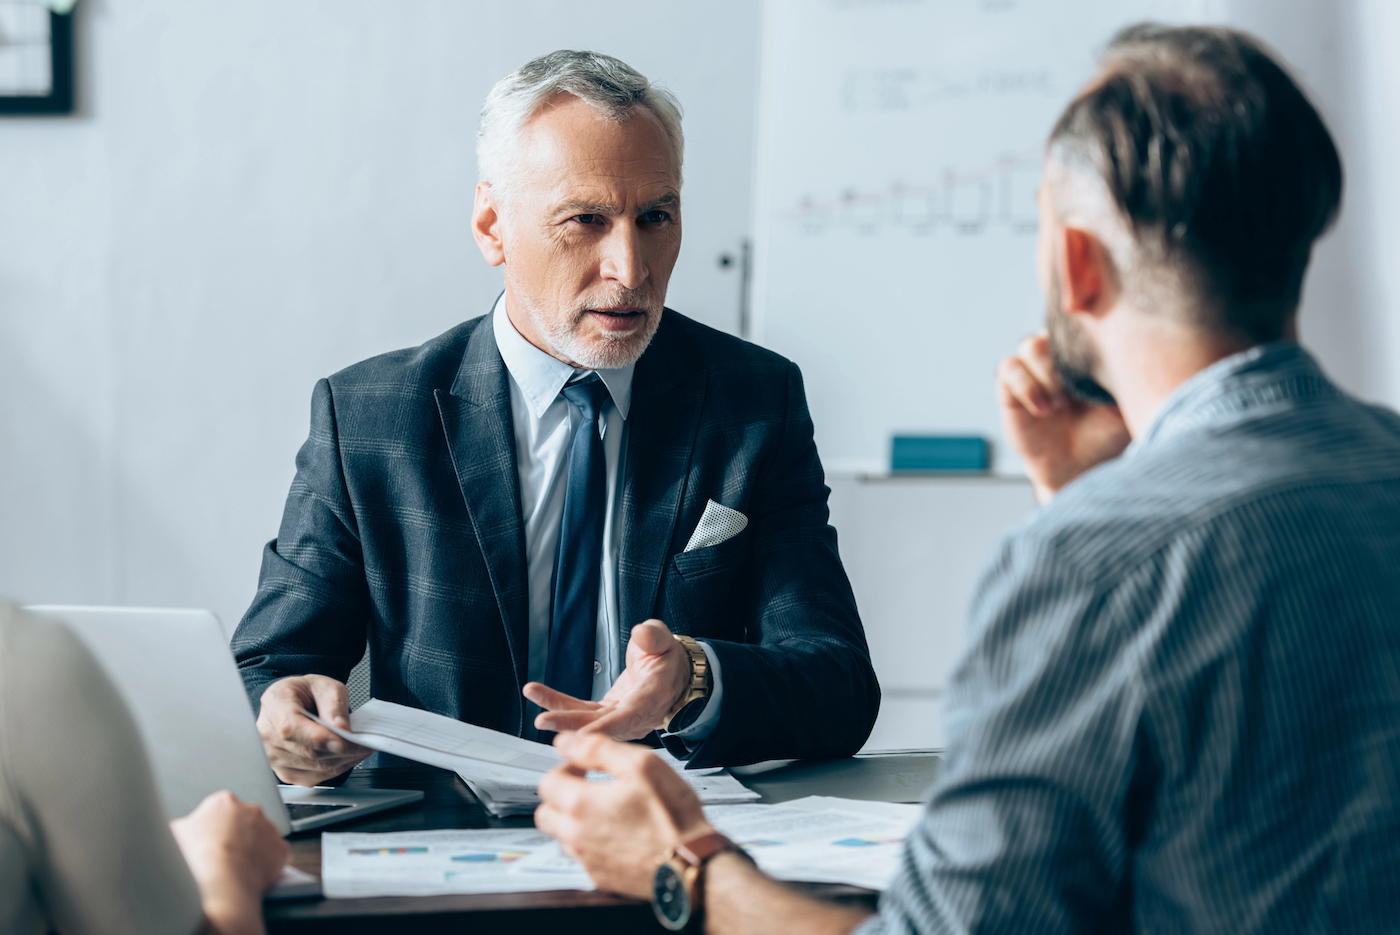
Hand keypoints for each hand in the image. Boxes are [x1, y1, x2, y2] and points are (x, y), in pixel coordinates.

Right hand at [170, 790, 288, 934]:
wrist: (221, 882)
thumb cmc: (196, 859)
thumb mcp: (173, 835)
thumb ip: (182, 825)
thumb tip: (179, 827)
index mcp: (224, 802)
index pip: (221, 809)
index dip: (214, 827)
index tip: (211, 840)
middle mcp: (251, 809)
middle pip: (243, 820)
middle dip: (236, 834)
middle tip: (223, 853)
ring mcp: (269, 828)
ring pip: (261, 836)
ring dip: (252, 847)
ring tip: (235, 866)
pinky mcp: (280, 848)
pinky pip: (274, 854)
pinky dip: (266, 862)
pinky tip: (251, 872)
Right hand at [255, 675, 372, 784]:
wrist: (292, 702)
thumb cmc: (305, 692)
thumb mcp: (325, 686)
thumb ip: (334, 705)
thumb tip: (341, 729)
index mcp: (275, 706)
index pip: (292, 730)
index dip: (320, 739)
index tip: (345, 741)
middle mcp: (268, 735)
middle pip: (308, 752)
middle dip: (343, 750)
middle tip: (367, 743)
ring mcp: (274, 758)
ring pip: (315, 767)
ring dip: (344, 760)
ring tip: (360, 748)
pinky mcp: (285, 772)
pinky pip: (315, 777)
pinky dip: (336, 768)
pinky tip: (347, 756)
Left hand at [523, 619, 690, 739]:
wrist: (672, 673)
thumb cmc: (667, 657)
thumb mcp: (664, 640)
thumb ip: (654, 636)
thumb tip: (641, 634)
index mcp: (654, 697)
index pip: (630, 716)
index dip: (606, 727)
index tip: (582, 735)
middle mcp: (637, 715)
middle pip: (602, 724)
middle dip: (571, 724)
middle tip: (543, 720)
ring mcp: (620, 717)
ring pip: (587, 720)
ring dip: (559, 716)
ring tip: (535, 709)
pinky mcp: (607, 714)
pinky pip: (580, 711)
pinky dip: (558, 705)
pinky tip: (537, 694)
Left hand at [535, 731, 710, 897]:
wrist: (691, 864)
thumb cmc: (672, 817)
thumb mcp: (641, 765)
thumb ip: (598, 749)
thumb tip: (567, 742)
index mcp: (580, 805)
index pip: (547, 782)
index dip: (566, 768)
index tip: (585, 767)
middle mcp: (576, 836)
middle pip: (546, 812)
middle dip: (562, 796)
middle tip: (588, 787)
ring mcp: (587, 860)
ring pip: (562, 836)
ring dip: (574, 820)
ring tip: (605, 810)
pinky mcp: (600, 877)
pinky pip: (582, 856)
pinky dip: (591, 842)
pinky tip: (617, 833)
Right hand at [997, 334, 1130, 502]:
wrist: (1081, 467)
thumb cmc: (1108, 433)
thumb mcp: (1129, 399)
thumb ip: (1129, 369)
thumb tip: (1136, 341)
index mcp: (1087, 348)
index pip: (1082, 316)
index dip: (1085, 322)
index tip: (1098, 350)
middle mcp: (1058, 353)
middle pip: (1055, 327)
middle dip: (1066, 356)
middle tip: (1080, 387)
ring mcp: (1033, 369)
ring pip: (1031, 345)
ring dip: (1047, 374)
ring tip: (1061, 404)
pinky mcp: (1010, 388)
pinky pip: (1009, 369)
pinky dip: (1027, 386)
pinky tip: (1043, 409)